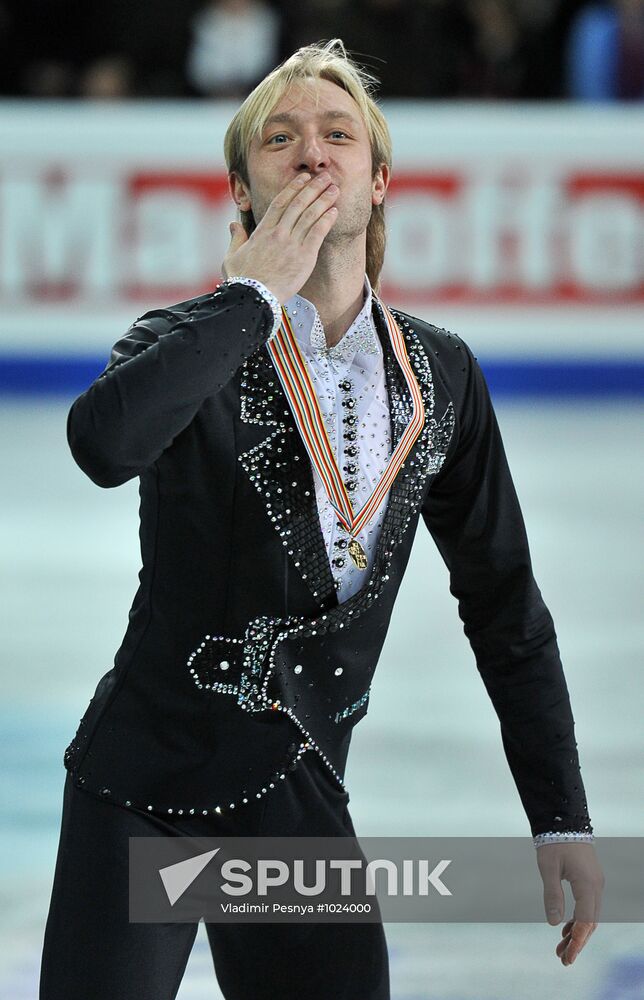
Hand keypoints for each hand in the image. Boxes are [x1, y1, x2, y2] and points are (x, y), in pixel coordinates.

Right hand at [221, 172, 338, 302]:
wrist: (252, 297)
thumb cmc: (241, 281)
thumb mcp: (232, 257)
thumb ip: (236, 238)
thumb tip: (233, 225)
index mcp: (262, 231)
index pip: (280, 202)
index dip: (293, 188)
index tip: (303, 178)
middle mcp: (278, 233)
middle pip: (298, 204)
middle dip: (313, 188)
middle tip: (325, 176)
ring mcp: (291, 244)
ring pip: (310, 215)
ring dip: (323, 200)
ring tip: (334, 188)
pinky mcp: (304, 257)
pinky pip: (317, 233)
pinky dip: (326, 220)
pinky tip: (335, 211)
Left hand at [536, 842, 603, 965]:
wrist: (565, 819)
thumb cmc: (555, 841)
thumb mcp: (548, 868)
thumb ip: (552, 895)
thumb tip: (554, 922)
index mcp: (588, 885)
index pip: (585, 921)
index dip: (577, 941)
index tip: (567, 957)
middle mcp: (596, 887)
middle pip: (590, 922)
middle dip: (577, 942)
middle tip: (563, 958)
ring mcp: (595, 883)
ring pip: (589, 915)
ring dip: (577, 932)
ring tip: (562, 948)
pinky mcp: (590, 880)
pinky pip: (587, 906)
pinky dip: (578, 919)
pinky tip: (566, 928)